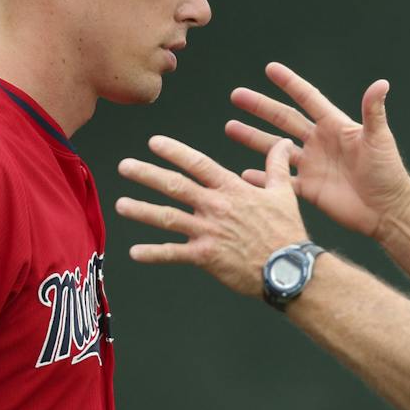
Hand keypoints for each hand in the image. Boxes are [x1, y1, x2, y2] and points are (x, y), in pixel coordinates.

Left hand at [116, 134, 306, 295]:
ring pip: (168, 218)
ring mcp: (209, 231)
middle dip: (147, 174)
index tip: (154, 143)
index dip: (175, 152)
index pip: (198, 164)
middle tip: (124, 166)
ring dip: (142, 210)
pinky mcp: (206, 256)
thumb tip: (281, 142)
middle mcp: (216, 207)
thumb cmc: (287, 230)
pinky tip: (134, 252)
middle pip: (175, 186)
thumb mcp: (283, 193)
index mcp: (232, 189)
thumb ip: (276, 166)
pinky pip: (174, 254)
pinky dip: (153, 254)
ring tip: (120, 204)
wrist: (288, 267)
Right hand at [227, 63, 409, 238]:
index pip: (308, 99)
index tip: (270, 69)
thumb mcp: (379, 139)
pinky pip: (280, 181)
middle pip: (284, 119)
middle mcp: (320, 142)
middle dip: (260, 107)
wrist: (387, 209)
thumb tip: (381, 84)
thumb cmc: (388, 171)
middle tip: (237, 96)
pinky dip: (262, 178)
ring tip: (230, 127)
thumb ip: (373, 112)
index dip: (290, 84)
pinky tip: (243, 174)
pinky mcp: (308, 189)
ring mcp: (311, 165)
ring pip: (275, 148)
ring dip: (254, 138)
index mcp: (335, 126)